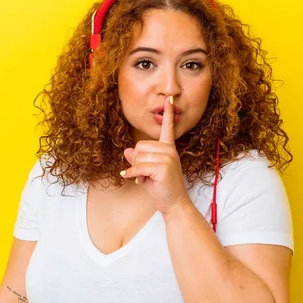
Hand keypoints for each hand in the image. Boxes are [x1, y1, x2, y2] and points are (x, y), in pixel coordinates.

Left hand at [120, 96, 189, 215]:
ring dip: (136, 170)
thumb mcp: (147, 172)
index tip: (170, 99)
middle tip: (145, 174)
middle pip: (140, 146)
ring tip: (146, 179)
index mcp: (169, 148)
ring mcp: (168, 158)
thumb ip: (139, 159)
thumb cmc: (162, 188)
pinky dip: (132, 174)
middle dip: (137, 161)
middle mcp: (170, 150)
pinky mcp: (163, 167)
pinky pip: (138, 167)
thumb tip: (128, 150)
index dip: (168, 113)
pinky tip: (135, 180)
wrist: (175, 204)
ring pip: (138, 157)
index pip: (167, 128)